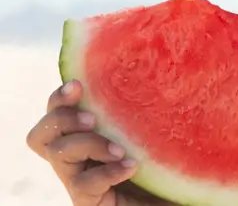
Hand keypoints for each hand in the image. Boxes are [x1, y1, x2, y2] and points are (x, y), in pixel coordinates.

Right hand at [25, 80, 171, 204]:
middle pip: (40, 135)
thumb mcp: (158, 132)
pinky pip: (83, 185)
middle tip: (92, 119)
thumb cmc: (165, 165)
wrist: (170, 197)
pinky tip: (131, 166)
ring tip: (119, 148)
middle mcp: (76, 159)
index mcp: (86, 135)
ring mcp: (78, 182)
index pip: (56, 112)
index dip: (60, 98)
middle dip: (61, 119)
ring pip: (58, 155)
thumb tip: (164, 71)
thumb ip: (150, 108)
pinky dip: (106, 172)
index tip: (78, 85)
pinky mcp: (87, 203)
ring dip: (87, 144)